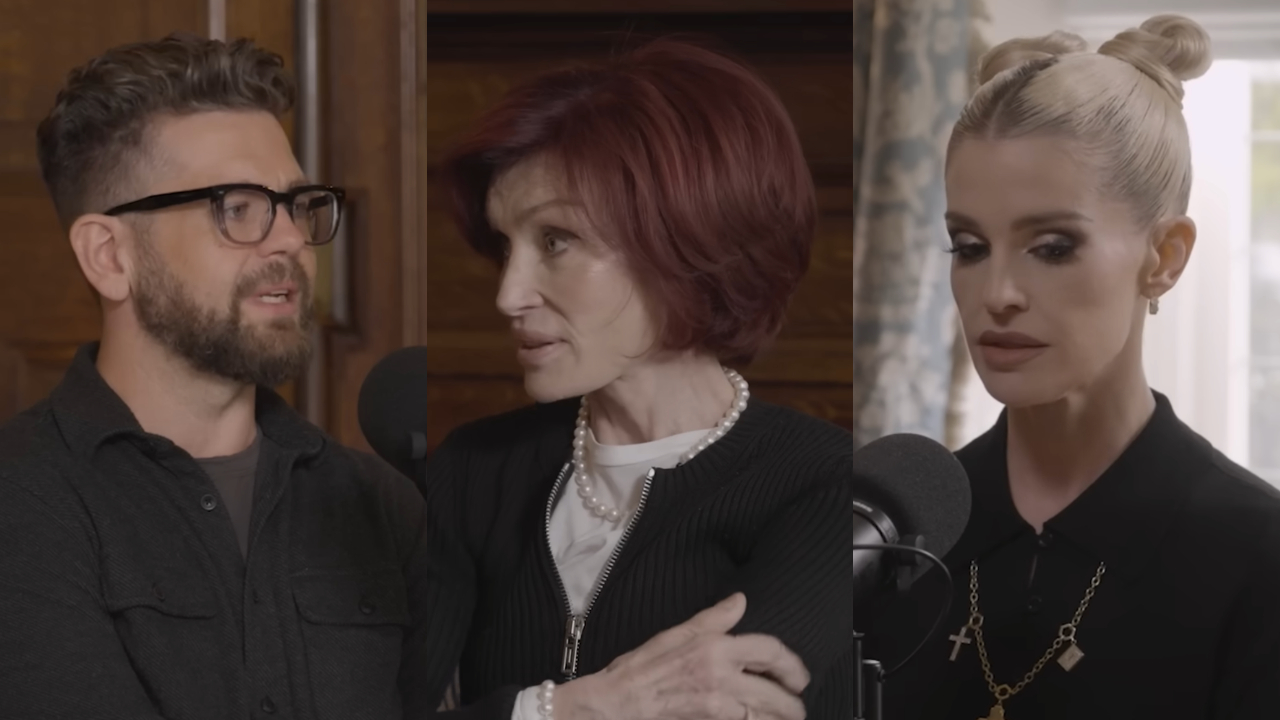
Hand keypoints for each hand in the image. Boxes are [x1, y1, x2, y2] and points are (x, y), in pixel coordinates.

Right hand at [554, 593, 808, 719]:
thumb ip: (713, 619)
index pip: (770, 651)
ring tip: (786, 719)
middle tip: (798, 705)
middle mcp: (721, 678)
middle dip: (793, 703)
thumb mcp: (675, 635)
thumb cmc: (641, 668)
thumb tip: (740, 600)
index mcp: (714, 648)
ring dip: (780, 719)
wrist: (617, 703)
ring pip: (765, 717)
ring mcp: (717, 707)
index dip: (792, 664)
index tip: (798, 677)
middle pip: (776, 693)